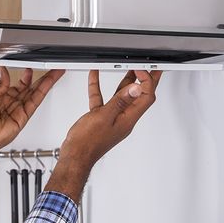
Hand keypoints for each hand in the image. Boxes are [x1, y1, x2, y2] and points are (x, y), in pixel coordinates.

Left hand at [0, 67, 64, 162]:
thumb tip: (4, 71)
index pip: (16, 84)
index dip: (25, 75)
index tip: (32, 66)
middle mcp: (9, 104)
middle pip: (29, 88)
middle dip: (41, 78)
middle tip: (51, 68)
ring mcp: (16, 111)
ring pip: (34, 94)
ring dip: (46, 83)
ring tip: (55, 72)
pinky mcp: (22, 118)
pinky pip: (34, 103)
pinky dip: (42, 92)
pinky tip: (48, 83)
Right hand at [45, 69, 161, 201]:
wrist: (75, 155)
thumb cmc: (87, 142)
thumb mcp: (104, 117)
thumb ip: (119, 102)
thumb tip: (136, 89)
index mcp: (128, 119)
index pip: (145, 96)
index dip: (146, 80)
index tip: (141, 68)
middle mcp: (123, 119)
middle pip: (138, 96)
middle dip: (145, 79)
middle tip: (149, 67)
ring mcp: (112, 119)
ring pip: (121, 96)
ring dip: (125, 81)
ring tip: (129, 68)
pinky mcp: (100, 119)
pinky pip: (103, 100)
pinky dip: (99, 88)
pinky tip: (94, 78)